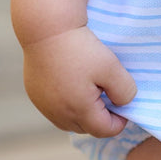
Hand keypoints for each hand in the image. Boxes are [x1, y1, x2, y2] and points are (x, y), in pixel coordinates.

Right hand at [22, 25, 136, 136]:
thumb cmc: (81, 48)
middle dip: (100, 118)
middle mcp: (58, 114)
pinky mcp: (35, 94)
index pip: (104, 130)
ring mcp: (44, 105)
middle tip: (109, 96)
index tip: (125, 106)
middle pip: (86, 128)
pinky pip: (54, 108)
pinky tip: (73, 84)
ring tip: (92, 90)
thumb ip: (124, 91)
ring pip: (68, 120)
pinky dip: (66, 103)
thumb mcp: (111, 68)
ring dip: (82, 113)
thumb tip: (123, 104)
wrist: (47, 29)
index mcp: (79, 111)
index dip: (119, 122)